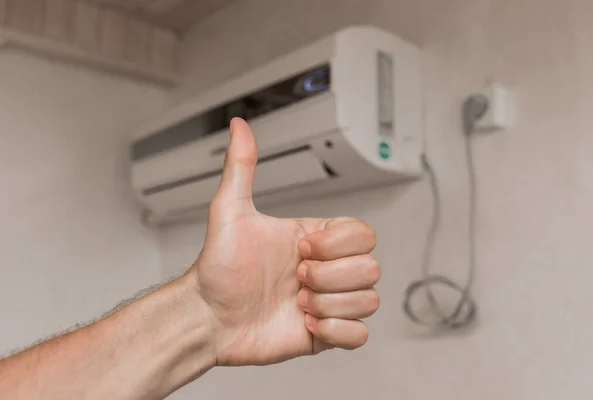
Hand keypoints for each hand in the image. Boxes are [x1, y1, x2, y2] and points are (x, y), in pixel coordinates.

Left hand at [189, 118, 380, 365]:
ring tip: (295, 303)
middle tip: (293, 279)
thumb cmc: (217, 268)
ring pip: (369, 300)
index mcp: (316, 238)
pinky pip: (361, 335)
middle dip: (328, 277)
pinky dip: (335, 331)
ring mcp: (329, 301)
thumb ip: (241, 167)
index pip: (363, 233)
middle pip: (370, 268)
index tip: (299, 249)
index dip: (335, 244)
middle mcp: (327, 269)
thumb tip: (239, 125)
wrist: (207, 318)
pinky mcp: (327, 334)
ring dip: (328, 304)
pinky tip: (305, 323)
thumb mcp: (229, 212)